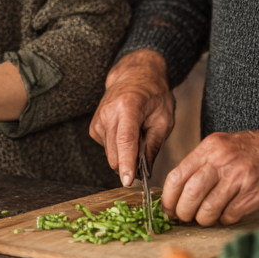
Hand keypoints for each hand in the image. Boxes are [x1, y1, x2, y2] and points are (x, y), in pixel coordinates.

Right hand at [90, 50, 174, 186]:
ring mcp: (98, 120)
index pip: (125, 140)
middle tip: (145, 156)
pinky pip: (107, 148)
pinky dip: (118, 148)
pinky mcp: (94, 127)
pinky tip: (126, 133)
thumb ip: (154, 145)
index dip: (126, 163)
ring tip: (137, 135)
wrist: (135, 76)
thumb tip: (146, 171)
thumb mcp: (164, 118)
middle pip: (115, 153)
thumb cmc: (153, 94)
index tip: (128, 181)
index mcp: (128, 106)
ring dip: (124, 155)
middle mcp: (108, 113)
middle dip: (129, 164)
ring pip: (110, 154)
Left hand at [161, 125, 258, 226]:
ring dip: (204, 219)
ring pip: (208, 210)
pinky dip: (224, 220)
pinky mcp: (254, 194)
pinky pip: (229, 216)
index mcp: (210, 147)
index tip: (169, 208)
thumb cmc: (256, 150)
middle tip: (186, 218)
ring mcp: (239, 177)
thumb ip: (202, 165)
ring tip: (208, 217)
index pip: (176, 176)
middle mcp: (222, 160)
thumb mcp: (224, 146)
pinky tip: (229, 213)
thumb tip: (178, 193)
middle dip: (184, 213)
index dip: (168, 198)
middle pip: (189, 195)